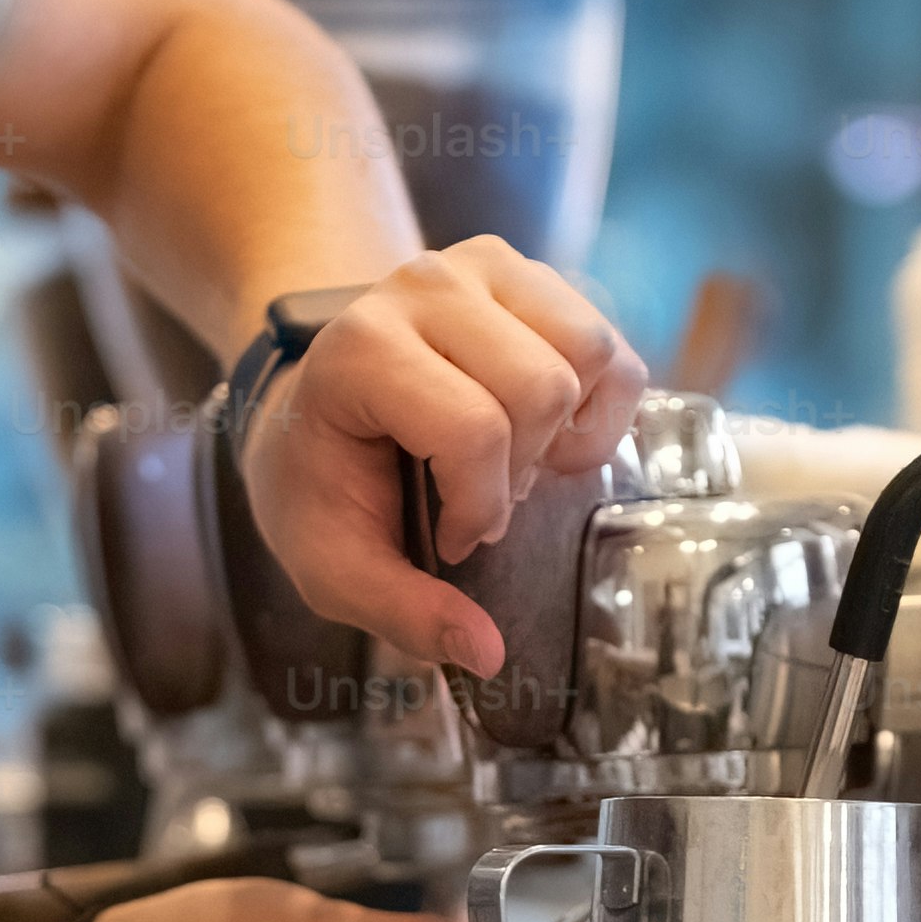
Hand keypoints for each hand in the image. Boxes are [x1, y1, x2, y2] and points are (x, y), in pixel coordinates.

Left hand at [242, 238, 648, 672]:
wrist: (310, 401)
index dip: (479, 504)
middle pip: (542, 387)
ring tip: (518, 461)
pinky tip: (549, 434)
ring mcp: (481, 267)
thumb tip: (486, 653)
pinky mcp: (527, 276)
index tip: (449, 535)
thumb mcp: (333, 565)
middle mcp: (425, 287)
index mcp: (363, 351)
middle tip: (483, 496)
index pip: (472, 428)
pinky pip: (610, 344)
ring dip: (569, 431)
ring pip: (591, 352)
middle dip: (523, 469)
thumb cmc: (321, 483)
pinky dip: (601, 404)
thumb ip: (401, 611)